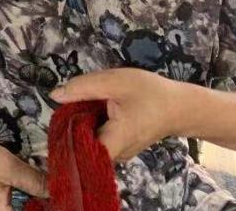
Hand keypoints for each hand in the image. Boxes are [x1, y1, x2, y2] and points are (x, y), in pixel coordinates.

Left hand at [52, 68, 187, 161]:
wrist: (181, 107)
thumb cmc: (151, 93)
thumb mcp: (114, 81)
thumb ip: (83, 88)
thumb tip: (54, 95)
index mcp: (117, 139)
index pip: (83, 152)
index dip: (66, 139)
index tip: (58, 121)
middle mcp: (118, 153)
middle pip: (83, 147)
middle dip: (71, 127)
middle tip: (68, 107)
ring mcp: (121, 153)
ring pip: (90, 143)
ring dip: (81, 126)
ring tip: (80, 107)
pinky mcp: (122, 148)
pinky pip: (99, 141)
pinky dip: (92, 127)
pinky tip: (91, 113)